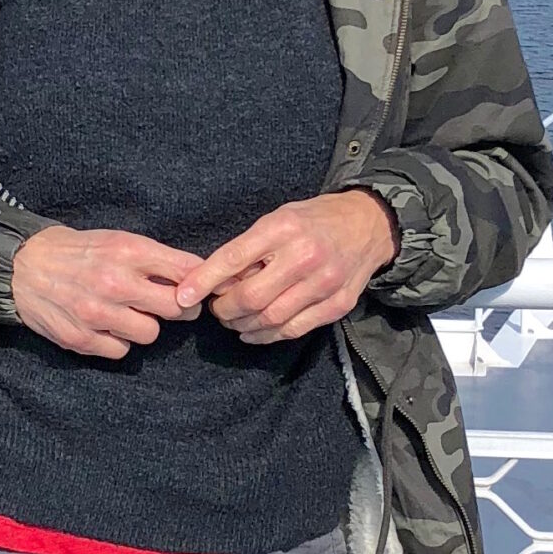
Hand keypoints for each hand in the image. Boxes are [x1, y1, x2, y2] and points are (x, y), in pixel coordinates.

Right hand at [11, 224, 203, 359]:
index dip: (197, 283)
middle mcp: (114, 282)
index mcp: (127, 251)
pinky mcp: (81, 338)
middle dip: (175, 308)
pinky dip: (118, 341)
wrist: (23, 266)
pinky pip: (121, 351)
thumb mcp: (117, 241)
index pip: (185, 271)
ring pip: (150, 334)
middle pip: (175, 308)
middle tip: (164, 304)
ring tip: (126, 313)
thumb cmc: (78, 252)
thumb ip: (155, 259)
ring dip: (143, 326)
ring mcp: (97, 313)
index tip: (195, 289)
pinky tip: (105, 326)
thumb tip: (196, 277)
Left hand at [176, 191, 396, 344]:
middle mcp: (306, 255)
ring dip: (243, 325)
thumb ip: (249, 247)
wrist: (368, 225)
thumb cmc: (313, 221)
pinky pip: (293, 330)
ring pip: (270, 319)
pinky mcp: (337, 304)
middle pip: (251, 297)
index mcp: (284, 227)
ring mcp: (324, 283)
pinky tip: (254, 331)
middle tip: (217, 309)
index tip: (184, 296)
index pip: (235, 257)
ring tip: (234, 320)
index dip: (205, 281)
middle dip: (224, 309)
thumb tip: (212, 280)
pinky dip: (267, 336)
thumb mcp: (279, 218)